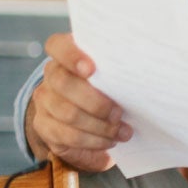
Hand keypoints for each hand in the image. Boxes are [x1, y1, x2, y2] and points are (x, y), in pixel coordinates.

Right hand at [26, 33, 132, 172]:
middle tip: (119, 113)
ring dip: (99, 126)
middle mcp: (51, 74)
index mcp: (67, 54)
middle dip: (96, 102)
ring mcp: (44, 100)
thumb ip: (117, 70)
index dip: (71, 56)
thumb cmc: (110, 89)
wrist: (89, 117)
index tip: (91, 70)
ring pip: (68, 113)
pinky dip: (92, 141)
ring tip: (122, 131)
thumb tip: (143, 71)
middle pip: (64, 84)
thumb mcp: (113, 75)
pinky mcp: (44, 125)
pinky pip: (67, 136)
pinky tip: (109, 141)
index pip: (57, 46)